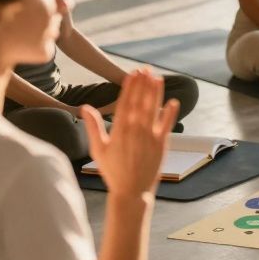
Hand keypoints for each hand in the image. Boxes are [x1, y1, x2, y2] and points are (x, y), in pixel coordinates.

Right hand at [82, 69, 177, 196]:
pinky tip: (173, 101)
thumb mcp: (97, 148)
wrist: (131, 190)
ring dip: (156, 93)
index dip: (130, 87)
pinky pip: (167, 125)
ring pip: (154, 110)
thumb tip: (85, 107)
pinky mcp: (162, 144)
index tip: (133, 73)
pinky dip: (170, 113)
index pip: (125, 103)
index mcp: (119, 131)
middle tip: (145, 69)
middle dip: (143, 85)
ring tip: (157, 78)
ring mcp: (150, 137)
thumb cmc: (112, 170)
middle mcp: (135, 131)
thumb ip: (92, 126)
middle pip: (140, 102)